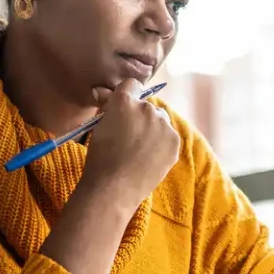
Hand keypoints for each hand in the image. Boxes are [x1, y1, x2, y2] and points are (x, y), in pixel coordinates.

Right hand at [82, 78, 179, 200]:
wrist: (113, 188)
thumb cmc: (100, 158)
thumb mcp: (98, 127)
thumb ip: (107, 107)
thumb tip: (102, 91)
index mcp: (125, 101)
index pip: (132, 85)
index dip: (128, 95)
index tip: (125, 108)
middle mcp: (147, 108)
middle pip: (147, 106)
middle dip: (140, 116)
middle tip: (130, 136)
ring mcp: (163, 125)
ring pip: (160, 121)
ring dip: (153, 129)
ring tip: (140, 151)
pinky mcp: (174, 141)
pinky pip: (168, 136)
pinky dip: (161, 144)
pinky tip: (149, 158)